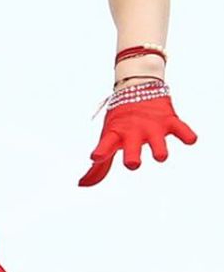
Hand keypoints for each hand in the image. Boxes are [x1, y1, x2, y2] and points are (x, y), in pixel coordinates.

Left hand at [78, 94, 197, 186]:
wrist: (137, 86)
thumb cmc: (121, 120)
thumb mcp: (108, 139)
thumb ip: (99, 166)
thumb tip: (82, 185)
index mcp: (116, 136)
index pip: (105, 145)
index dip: (101, 152)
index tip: (95, 156)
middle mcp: (133, 132)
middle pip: (132, 149)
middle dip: (132, 158)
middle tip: (132, 163)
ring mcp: (152, 126)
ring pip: (158, 143)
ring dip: (160, 151)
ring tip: (159, 155)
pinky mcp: (170, 120)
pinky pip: (182, 129)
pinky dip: (186, 135)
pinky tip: (188, 140)